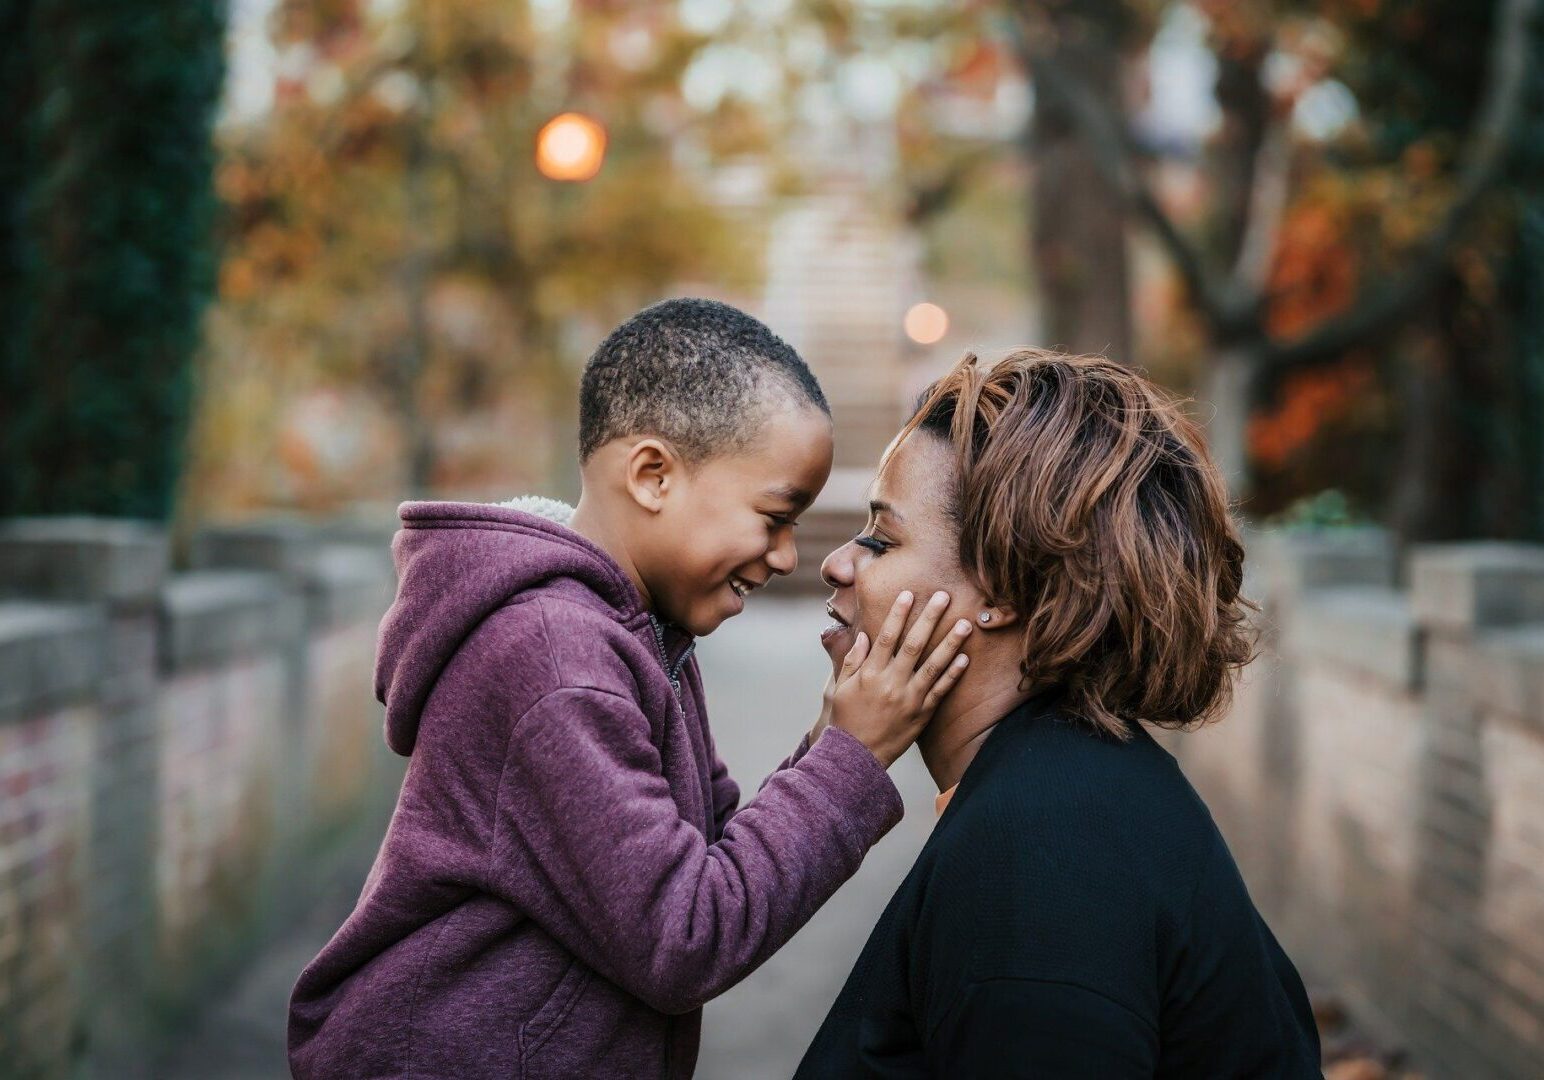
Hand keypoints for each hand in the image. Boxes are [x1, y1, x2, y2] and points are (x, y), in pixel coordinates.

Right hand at [826, 590, 971, 766]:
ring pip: (933, 665)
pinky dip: (953, 674)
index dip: (898, 614)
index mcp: (871, 673)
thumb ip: (853, 661)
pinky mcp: (922, 714)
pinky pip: (941, 691)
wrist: (855, 756)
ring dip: (950, 643)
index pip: (887, 636)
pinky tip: (965, 658)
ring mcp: (909, 698)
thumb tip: (864, 636)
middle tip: (945, 596)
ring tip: (965, 624)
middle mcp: (892, 682)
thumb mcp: (842, 688)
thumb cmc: (847, 719)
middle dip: (930, 618)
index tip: (909, 594)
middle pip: (914, 644)